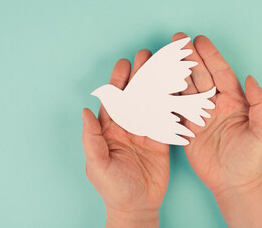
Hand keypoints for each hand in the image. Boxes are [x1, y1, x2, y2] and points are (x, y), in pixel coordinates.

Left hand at [82, 51, 168, 227]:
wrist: (136, 206)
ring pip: (151, 103)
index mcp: (109, 129)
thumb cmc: (113, 187)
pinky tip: (177, 88)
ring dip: (156, 84)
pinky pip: (166, 119)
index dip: (118, 81)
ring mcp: (145, 132)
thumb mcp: (97, 164)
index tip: (124, 64)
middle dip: (139, 75)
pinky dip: (171, 104)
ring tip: (163, 65)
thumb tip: (85, 111)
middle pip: (134, 95)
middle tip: (146, 55)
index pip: (114, 100)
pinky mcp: (161, 141)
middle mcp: (128, 126)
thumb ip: (91, 138)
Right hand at [173, 32, 261, 226]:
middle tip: (177, 39)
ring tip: (164, 56)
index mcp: (234, 101)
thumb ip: (261, 104)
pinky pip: (175, 108)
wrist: (234, 182)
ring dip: (175, 72)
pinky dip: (165, 95)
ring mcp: (199, 115)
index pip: (221, 72)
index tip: (199, 40)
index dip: (210, 56)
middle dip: (189, 57)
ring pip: (185, 89)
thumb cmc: (251, 158)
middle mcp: (215, 104)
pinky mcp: (186, 128)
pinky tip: (156, 83)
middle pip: (200, 76)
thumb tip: (251, 78)